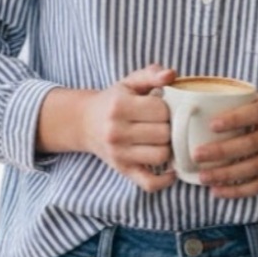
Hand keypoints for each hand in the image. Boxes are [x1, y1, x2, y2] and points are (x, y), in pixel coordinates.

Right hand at [75, 63, 177, 192]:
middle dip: (169, 127)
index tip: (161, 107)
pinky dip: (165, 180)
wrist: (85, 122)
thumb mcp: (130, 82)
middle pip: (164, 134)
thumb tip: (172, 74)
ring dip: (168, 148)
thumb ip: (151, 74)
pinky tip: (171, 169)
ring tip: (163, 139)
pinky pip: (149, 183)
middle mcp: (116, 132)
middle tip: (163, 123)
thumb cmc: (114, 100)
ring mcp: (119, 154)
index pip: (161, 110)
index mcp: (119, 107)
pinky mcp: (123, 171)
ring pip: (161, 156)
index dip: (167, 108)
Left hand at [192, 96, 257, 197]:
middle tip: (198, 154)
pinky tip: (219, 191)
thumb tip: (206, 105)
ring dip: (226, 175)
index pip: (254, 113)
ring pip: (253, 168)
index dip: (234, 120)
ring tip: (203, 177)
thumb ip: (246, 104)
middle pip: (250, 144)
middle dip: (222, 152)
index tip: (212, 125)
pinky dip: (238, 191)